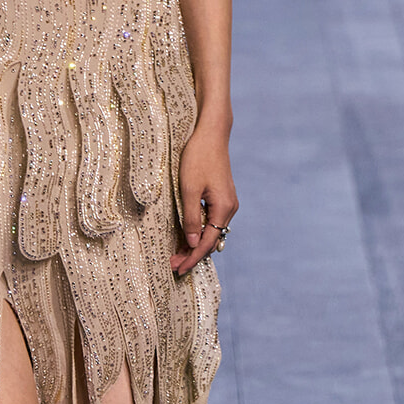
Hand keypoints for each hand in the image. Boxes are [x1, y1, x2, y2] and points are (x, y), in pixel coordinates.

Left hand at [171, 121, 237, 277]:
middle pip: (211, 240)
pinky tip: (187, 235)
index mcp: (223, 208)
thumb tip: (193, 244)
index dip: (192, 258)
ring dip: (195, 244)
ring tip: (177, 254)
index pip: (207, 242)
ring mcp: (227, 202)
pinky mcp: (221, 196)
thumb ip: (191, 217)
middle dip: (193, 254)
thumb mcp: (189, 189)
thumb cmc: (198, 157)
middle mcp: (229, 208)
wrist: (211, 133)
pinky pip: (211, 220)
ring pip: (211, 231)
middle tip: (173, 266)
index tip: (178, 269)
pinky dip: (199, 231)